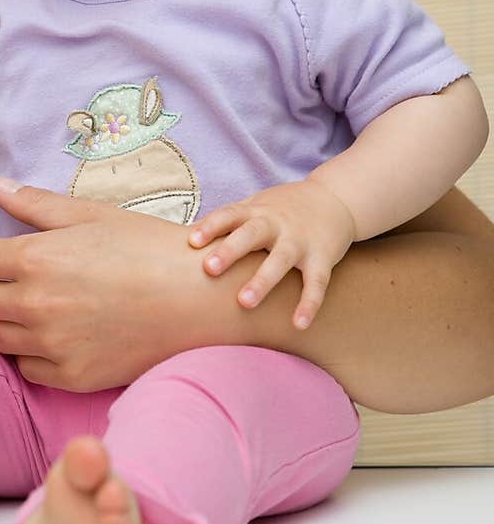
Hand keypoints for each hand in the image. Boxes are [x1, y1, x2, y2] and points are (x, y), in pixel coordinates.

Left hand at [0, 178, 223, 391]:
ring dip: (0, 320)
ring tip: (31, 305)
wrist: (198, 301)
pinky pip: (25, 366)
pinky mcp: (69, 376)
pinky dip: (29, 351)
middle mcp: (35, 304)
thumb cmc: (149, 249)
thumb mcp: (92, 215)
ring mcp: (51, 344)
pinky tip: (55, 333)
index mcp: (35, 258)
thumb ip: (37, 205)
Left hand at [188, 178, 356, 327]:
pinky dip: (309, 303)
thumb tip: (185, 235)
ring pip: (281, 260)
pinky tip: (298, 324)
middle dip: (231, 250)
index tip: (192, 241)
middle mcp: (277, 224)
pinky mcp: (323, 258)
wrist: (336, 198)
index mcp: (257, 211)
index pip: (230, 215)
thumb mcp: (257, 205)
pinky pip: (317, 283)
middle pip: (252, 234)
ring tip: (244, 303)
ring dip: (263, 281)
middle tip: (209, 269)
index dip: (211, 227)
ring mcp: (301, 241)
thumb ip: (227, 219)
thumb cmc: (284, 207)